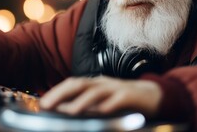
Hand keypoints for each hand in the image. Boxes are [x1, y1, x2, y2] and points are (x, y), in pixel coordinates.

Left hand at [40, 76, 161, 116]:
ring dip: (82, 101)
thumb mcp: (102, 101)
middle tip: (46, 105)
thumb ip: (86, 104)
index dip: (56, 91)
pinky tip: (102, 112)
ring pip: (96, 91)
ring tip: (69, 111)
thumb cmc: (124, 99)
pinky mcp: (130, 96)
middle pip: (79, 84)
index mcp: (94, 83)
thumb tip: (65, 111)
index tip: (42, 102)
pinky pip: (118, 99)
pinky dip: (109, 105)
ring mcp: (116, 88)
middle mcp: (102, 83)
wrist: (153, 94)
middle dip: (61, 93)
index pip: (72, 84)